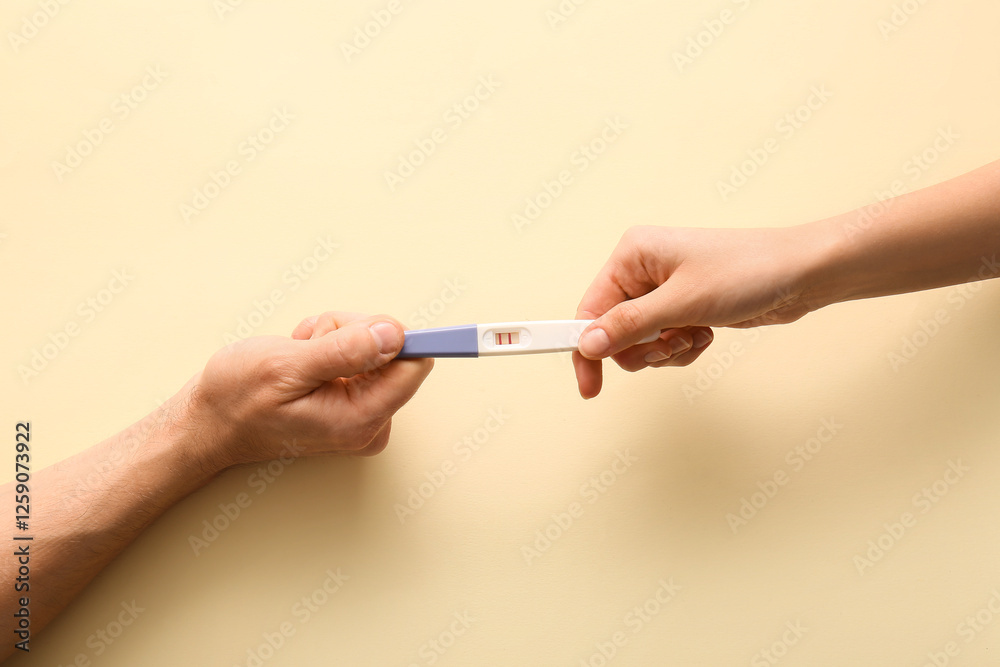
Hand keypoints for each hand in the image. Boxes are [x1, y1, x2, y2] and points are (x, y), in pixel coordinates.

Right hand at [187, 312, 433, 468]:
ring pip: (374, 345)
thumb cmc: (236, 400)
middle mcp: (369, 421)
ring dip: (333, 337)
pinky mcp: (353, 400)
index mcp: (360, 420)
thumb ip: (346, 351)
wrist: (208, 422)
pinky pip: (359, 353)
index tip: (365, 327)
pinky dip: (328, 345)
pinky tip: (300, 359)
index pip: (413, 367)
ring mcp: (362, 412)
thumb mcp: (287, 366)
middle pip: (394, 350)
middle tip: (310, 346)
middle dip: (350, 334)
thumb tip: (395, 334)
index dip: (392, 335)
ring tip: (298, 355)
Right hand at [573, 224, 824, 397]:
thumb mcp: (682, 303)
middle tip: (671, 344)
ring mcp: (664, 291)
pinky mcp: (684, 308)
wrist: (803, 274)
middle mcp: (643, 270)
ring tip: (695, 335)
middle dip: (643, 349)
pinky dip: (683, 348)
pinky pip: (664, 344)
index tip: (588, 385)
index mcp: (633, 255)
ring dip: (666, 351)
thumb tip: (587, 344)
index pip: (590, 309)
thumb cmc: (749, 271)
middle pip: (614, 332)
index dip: (586, 348)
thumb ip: (629, 326)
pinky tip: (707, 334)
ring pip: (640, 343)